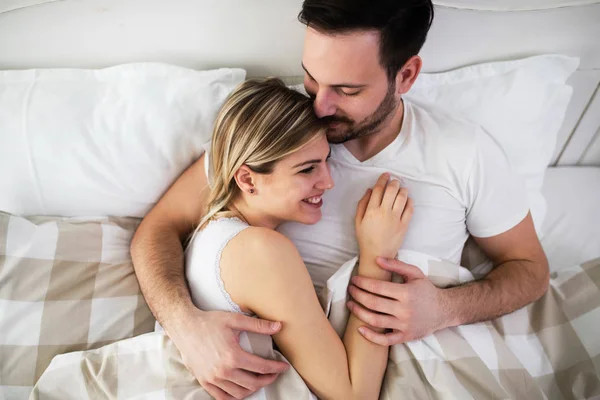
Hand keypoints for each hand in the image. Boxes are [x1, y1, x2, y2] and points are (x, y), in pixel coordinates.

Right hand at [169, 308, 289, 398]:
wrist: (185, 327)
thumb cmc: (210, 322)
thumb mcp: (235, 319)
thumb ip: (258, 325)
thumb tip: (279, 326)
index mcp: (233, 356)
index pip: (262, 367)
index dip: (276, 368)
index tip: (283, 366)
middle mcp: (223, 371)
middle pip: (253, 384)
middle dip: (268, 380)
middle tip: (274, 373)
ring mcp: (213, 379)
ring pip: (239, 394)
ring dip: (253, 389)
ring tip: (259, 380)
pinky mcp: (204, 382)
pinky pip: (223, 397)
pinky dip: (235, 396)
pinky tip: (242, 388)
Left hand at [347, 257, 450, 345]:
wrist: (443, 311)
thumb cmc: (426, 290)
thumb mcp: (415, 273)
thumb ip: (396, 265)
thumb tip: (377, 259)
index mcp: (406, 293)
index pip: (377, 288)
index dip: (362, 283)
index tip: (354, 280)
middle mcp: (404, 310)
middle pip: (373, 303)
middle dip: (357, 295)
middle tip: (350, 290)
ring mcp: (404, 325)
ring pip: (375, 321)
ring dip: (358, 313)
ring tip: (351, 305)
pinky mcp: (405, 336)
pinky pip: (385, 340)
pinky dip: (370, 336)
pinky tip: (360, 328)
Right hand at [354, 173, 412, 259]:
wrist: (377, 255)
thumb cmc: (365, 238)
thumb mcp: (358, 221)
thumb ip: (362, 204)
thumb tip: (369, 190)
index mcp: (371, 210)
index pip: (378, 189)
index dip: (382, 180)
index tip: (386, 175)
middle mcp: (384, 212)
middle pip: (391, 190)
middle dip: (394, 182)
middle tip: (395, 180)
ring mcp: (396, 219)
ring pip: (402, 198)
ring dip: (403, 190)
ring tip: (402, 188)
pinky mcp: (404, 225)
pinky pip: (409, 210)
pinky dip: (410, 202)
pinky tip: (408, 200)